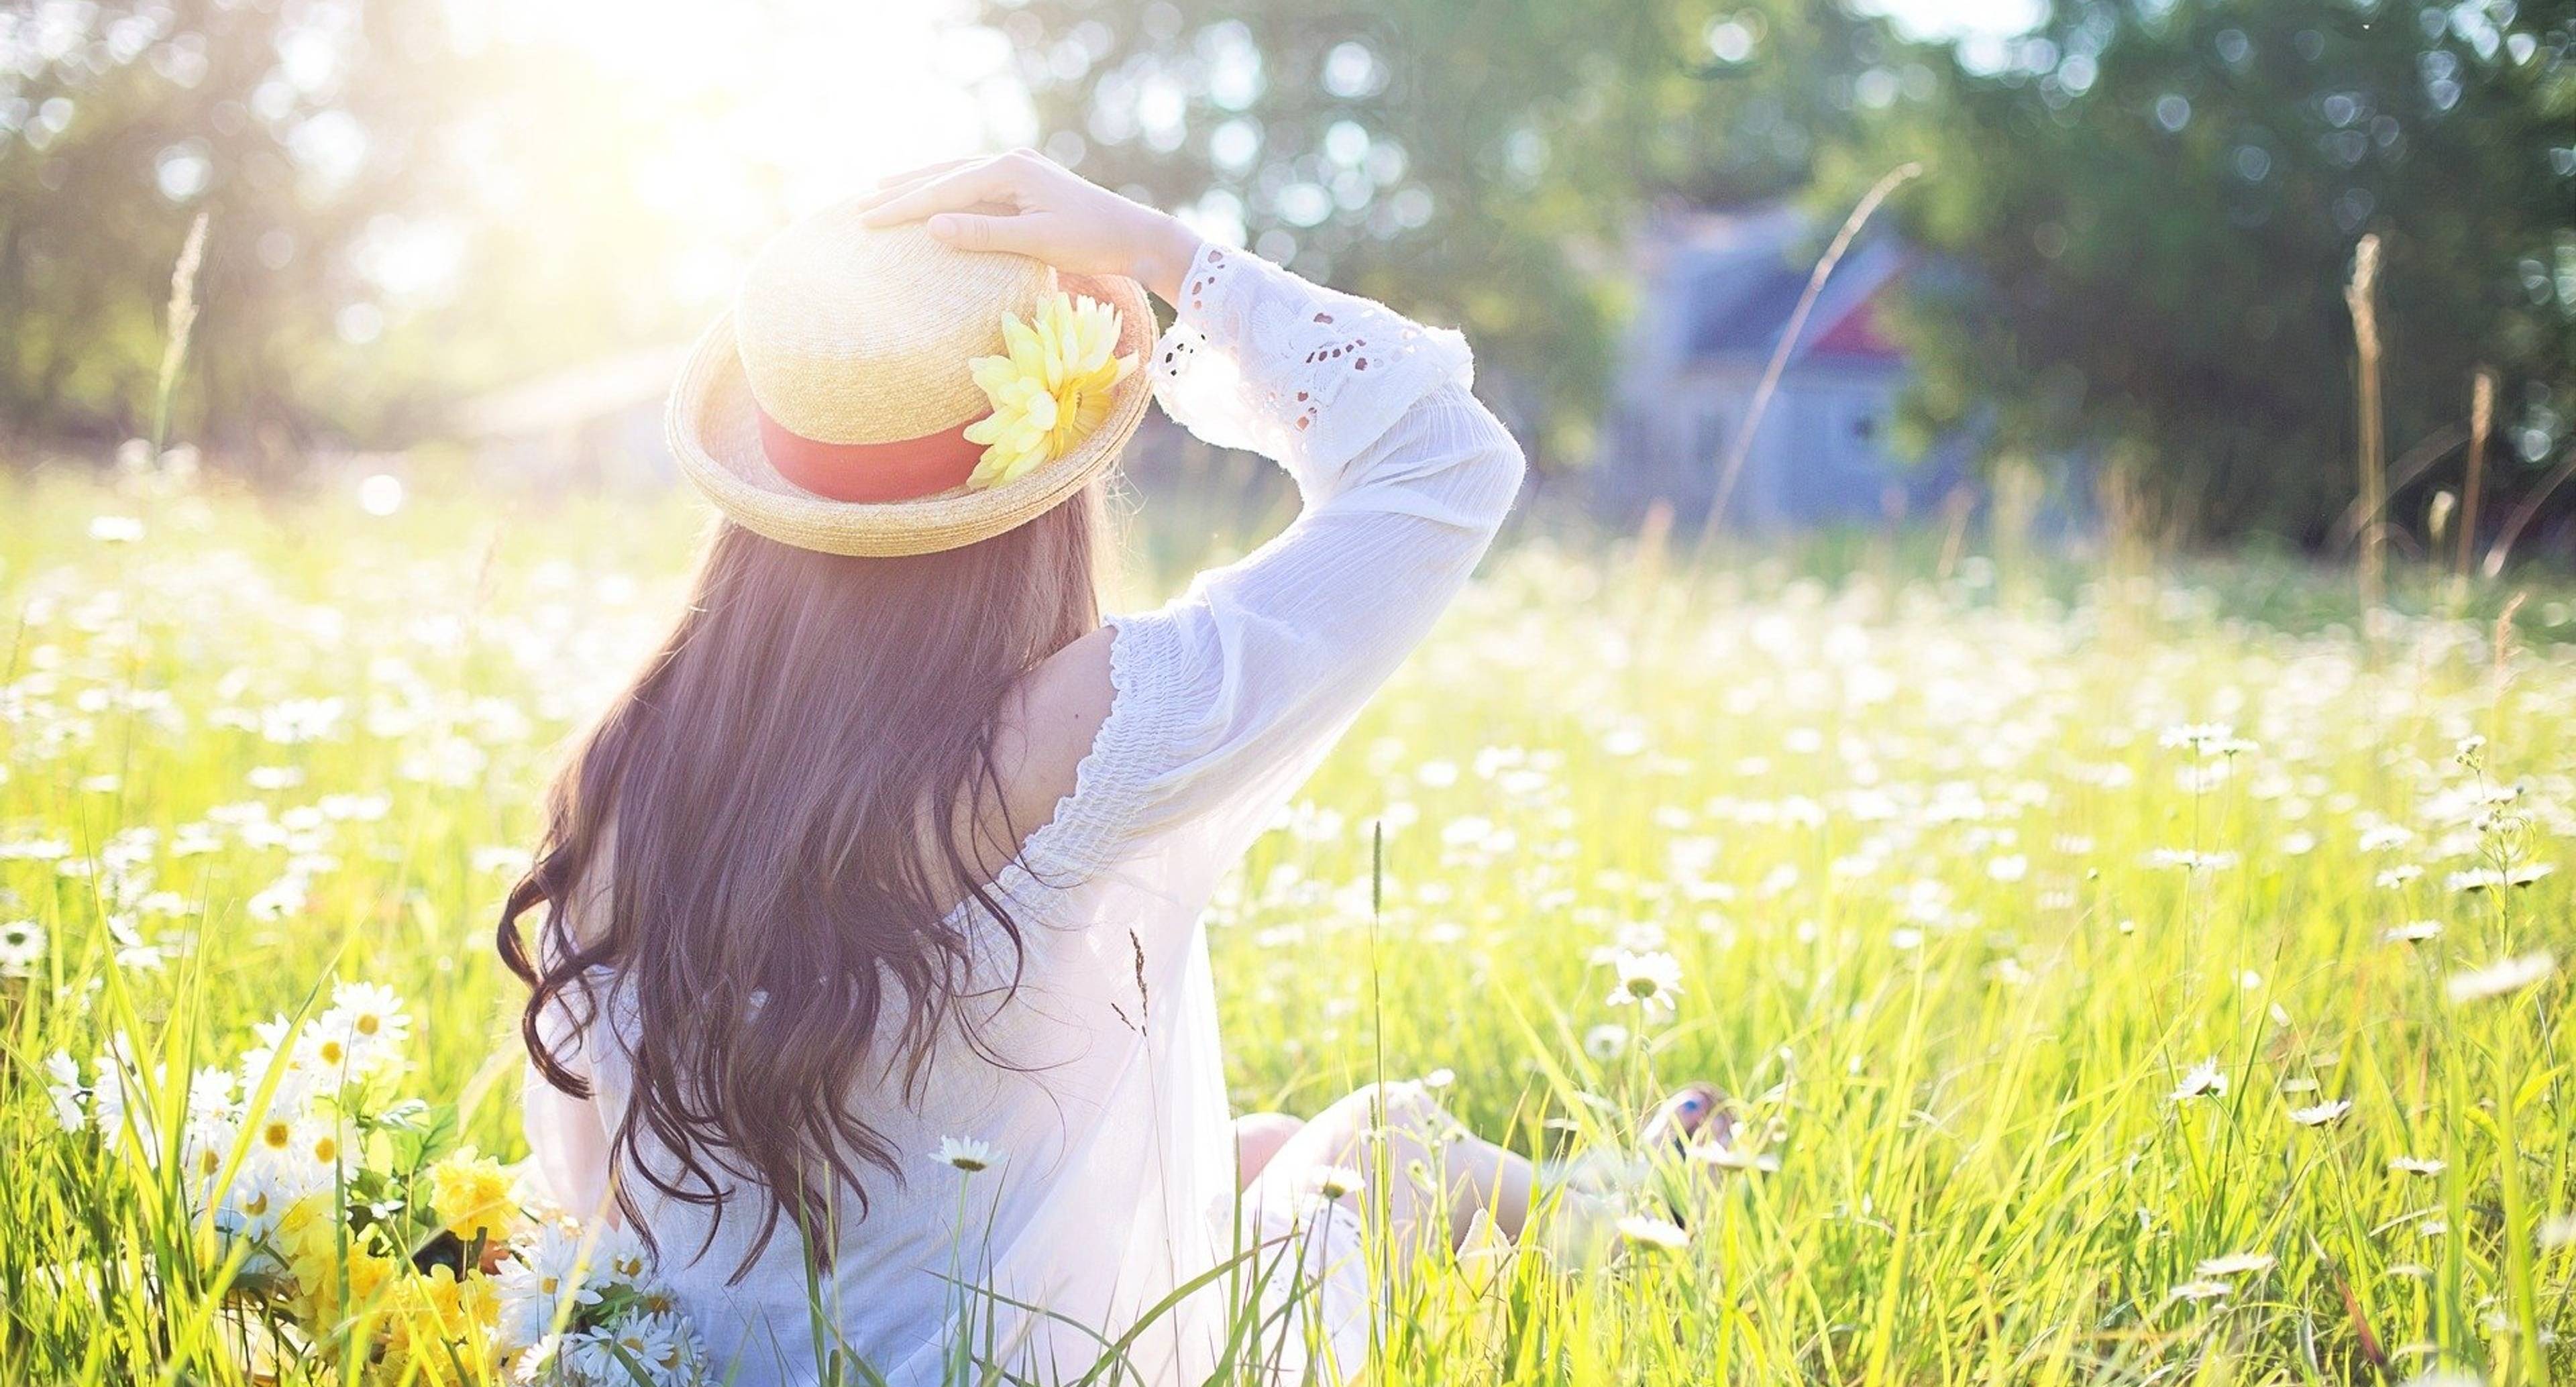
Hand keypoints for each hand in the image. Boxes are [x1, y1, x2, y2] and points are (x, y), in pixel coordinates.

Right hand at [854, 150, 1203, 303]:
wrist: (1135, 235)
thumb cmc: (1091, 242)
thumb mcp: (1036, 241)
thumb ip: (984, 233)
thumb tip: (932, 225)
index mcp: (1009, 170)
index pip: (943, 189)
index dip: (903, 207)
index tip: (867, 221)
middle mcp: (1011, 161)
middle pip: (944, 174)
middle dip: (902, 191)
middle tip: (859, 207)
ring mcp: (1020, 169)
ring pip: (956, 173)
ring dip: (920, 183)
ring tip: (884, 191)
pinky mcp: (1027, 182)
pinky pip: (974, 182)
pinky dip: (947, 187)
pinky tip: (935, 194)